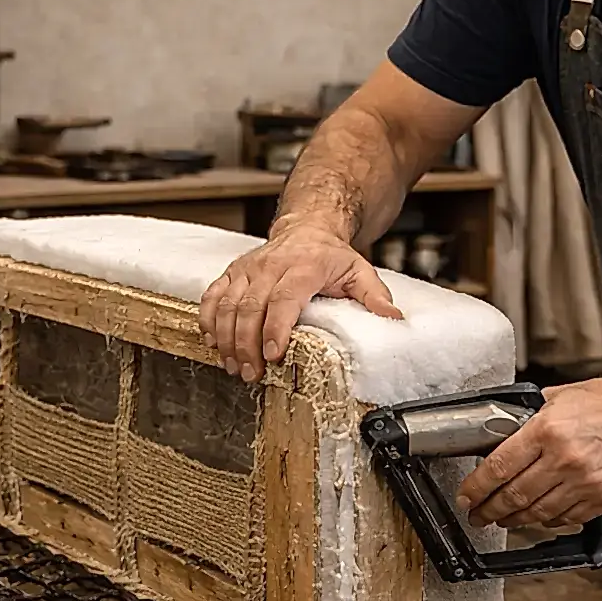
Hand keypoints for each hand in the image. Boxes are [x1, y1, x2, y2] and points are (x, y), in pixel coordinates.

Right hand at [198, 223, 402, 381]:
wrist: (307, 227)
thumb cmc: (331, 255)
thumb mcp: (359, 271)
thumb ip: (374, 296)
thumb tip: (394, 319)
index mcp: (303, 267)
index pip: (284, 299)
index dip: (275, 328)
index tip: (273, 355)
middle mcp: (270, 266)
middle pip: (250, 307)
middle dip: (247, 344)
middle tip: (251, 373)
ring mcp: (247, 269)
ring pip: (227, 305)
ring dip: (226, 339)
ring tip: (234, 367)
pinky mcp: (232, 272)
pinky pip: (211, 296)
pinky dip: (207, 320)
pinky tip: (212, 343)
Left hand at [456, 377, 601, 528]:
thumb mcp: (558, 397)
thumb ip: (528, 418)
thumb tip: (500, 435)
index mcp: (547, 430)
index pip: (498, 468)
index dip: (476, 489)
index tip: (466, 497)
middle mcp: (565, 459)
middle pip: (514, 496)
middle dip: (489, 510)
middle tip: (477, 514)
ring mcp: (586, 483)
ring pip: (538, 513)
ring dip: (514, 519)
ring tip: (502, 518)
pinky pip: (566, 518)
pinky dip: (547, 521)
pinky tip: (537, 517)